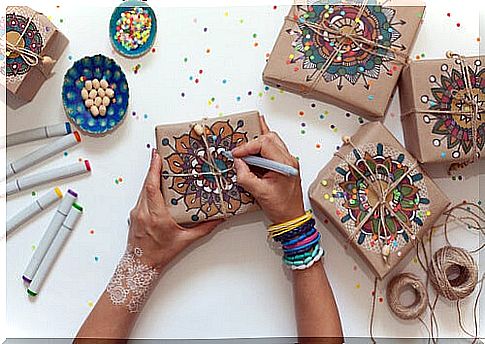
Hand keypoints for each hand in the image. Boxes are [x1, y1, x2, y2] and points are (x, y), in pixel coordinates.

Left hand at [128, 148, 222, 269]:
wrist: (140, 265)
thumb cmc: (160, 254)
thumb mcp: (185, 240)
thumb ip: (203, 228)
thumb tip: (218, 218)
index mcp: (156, 216)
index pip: (152, 188)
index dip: (154, 170)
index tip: (157, 156)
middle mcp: (143, 212)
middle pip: (146, 184)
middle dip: (153, 167)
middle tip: (160, 153)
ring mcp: (136, 212)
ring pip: (142, 189)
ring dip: (150, 176)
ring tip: (158, 164)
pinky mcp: (134, 214)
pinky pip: (141, 196)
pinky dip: (148, 187)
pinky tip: (154, 183)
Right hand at [231, 116, 304, 223]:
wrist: (291, 217)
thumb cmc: (281, 207)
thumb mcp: (258, 192)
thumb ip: (245, 175)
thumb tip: (237, 162)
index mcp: (285, 164)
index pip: (264, 143)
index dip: (247, 146)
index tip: (236, 154)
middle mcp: (288, 159)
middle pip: (269, 138)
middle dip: (251, 143)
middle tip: (240, 153)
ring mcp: (287, 161)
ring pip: (271, 141)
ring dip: (256, 145)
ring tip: (244, 151)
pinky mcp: (283, 165)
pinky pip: (272, 150)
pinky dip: (261, 149)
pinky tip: (253, 148)